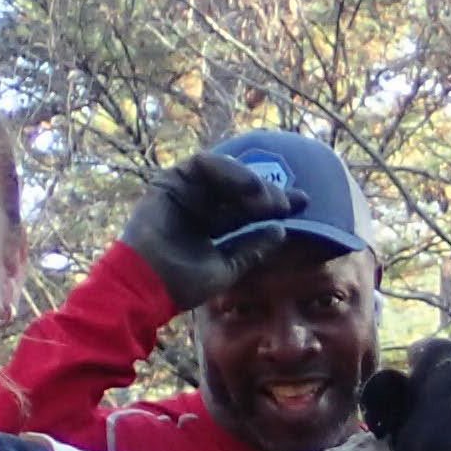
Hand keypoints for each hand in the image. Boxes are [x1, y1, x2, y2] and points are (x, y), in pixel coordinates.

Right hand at [124, 150, 312, 311]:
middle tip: (289, 202)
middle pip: (241, 190)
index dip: (276, 203)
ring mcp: (185, 192)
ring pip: (225, 174)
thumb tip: (281, 230)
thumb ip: (252, 247)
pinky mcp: (170, 182)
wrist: (147, 286)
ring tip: (270, 197)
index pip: (249, 210)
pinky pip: (202, 164)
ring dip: (251, 181)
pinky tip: (249, 186)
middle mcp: (200, 206)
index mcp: (212, 226)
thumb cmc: (182, 284)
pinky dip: (228, 170)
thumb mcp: (228, 266)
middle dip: (269, 191)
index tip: (303, 202)